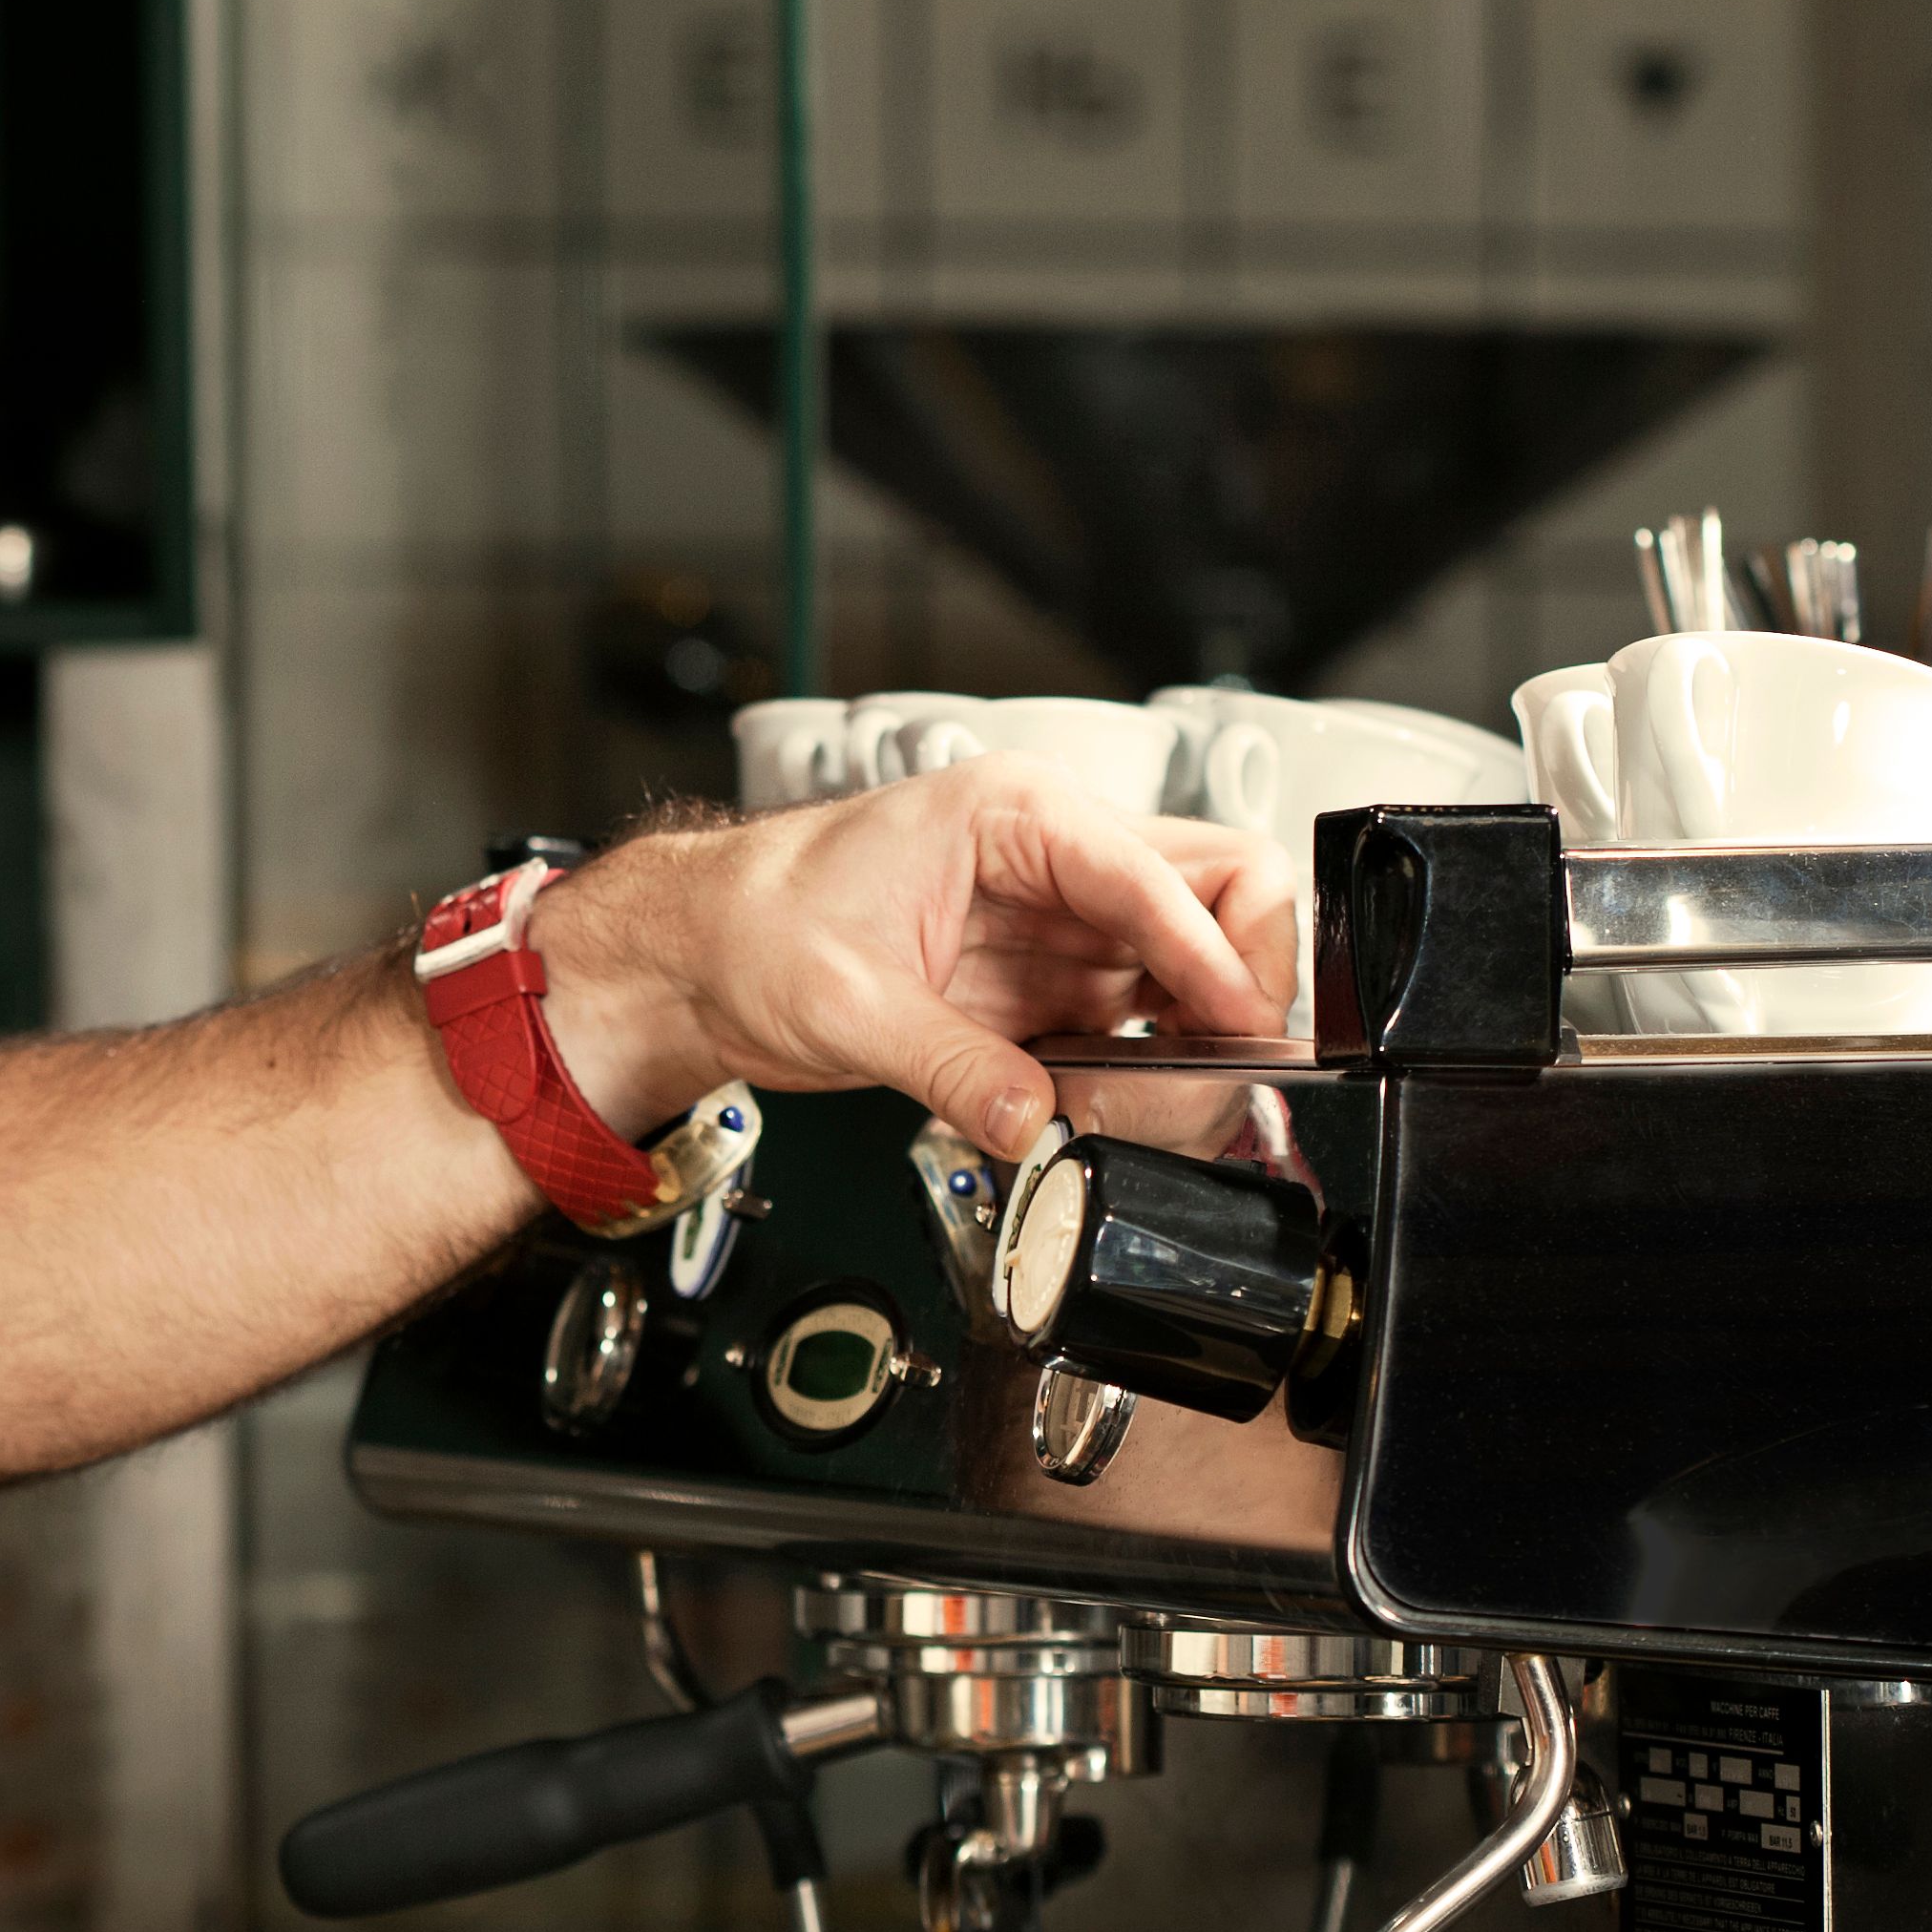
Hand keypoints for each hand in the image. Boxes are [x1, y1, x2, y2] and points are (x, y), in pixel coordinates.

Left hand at [533, 762, 1292, 1157]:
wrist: (694, 956)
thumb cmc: (749, 925)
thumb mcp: (846, 1002)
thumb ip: (950, 1064)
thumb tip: (1030, 1116)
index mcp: (1014, 815)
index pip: (1161, 876)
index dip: (1212, 958)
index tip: (1237, 1027)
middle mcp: (1052, 857)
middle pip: (1213, 895)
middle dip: (1236, 982)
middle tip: (1227, 1063)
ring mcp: (1055, 923)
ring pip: (1187, 968)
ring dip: (1192, 1039)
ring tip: (1154, 1104)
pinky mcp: (1043, 986)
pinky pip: (1137, 1025)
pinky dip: (1146, 1070)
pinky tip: (1110, 1106)